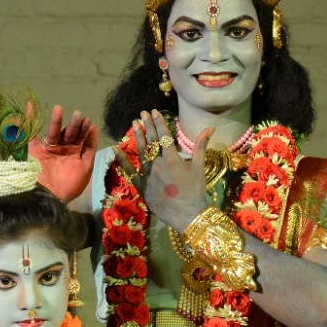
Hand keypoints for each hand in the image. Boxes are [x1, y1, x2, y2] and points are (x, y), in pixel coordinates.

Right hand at [31, 105, 98, 201]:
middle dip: (74, 124)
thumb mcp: (85, 168)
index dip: (85, 130)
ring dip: (56, 120)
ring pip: (53, 132)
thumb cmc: (69, 186)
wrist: (47, 198)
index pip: (82, 138)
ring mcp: (48, 149)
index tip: (88, 122)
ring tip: (59, 109)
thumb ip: (89, 149)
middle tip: (77, 115)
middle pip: (69, 133)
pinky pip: (31, 133)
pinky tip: (31, 106)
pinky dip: (30, 120)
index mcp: (75, 154)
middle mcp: (63, 149)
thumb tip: (94, 129)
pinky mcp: (34, 150)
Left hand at [123, 110, 210, 231]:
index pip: (163, 136)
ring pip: (140, 152)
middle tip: (142, 114)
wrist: (187, 215)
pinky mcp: (141, 186)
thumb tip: (210, 128)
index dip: (158, 122)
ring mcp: (148, 176)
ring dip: (137, 137)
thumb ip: (201, 146)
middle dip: (147, 126)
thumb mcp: (199, 167)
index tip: (153, 112)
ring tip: (134, 124)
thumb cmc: (196, 191)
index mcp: (172, 159)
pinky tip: (115, 149)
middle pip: (150, 141)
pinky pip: (129, 171)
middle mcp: (157, 165)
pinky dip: (122, 160)